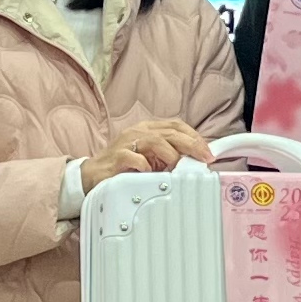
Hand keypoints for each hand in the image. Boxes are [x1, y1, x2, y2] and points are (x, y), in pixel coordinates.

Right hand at [84, 120, 212, 185]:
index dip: (194, 136)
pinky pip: (135, 158)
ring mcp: (126, 143)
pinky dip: (146, 165)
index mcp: (147, 129)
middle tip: (204, 158)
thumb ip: (168, 157)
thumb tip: (194, 162)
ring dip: (171, 154)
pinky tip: (151, 174)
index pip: (176, 125)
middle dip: (191, 144)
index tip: (208, 151)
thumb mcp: (150, 159)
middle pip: (170, 132)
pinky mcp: (116, 157)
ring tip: (178, 167)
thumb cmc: (123, 167)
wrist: (92, 175)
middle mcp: (138, 132)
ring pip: (155, 140)